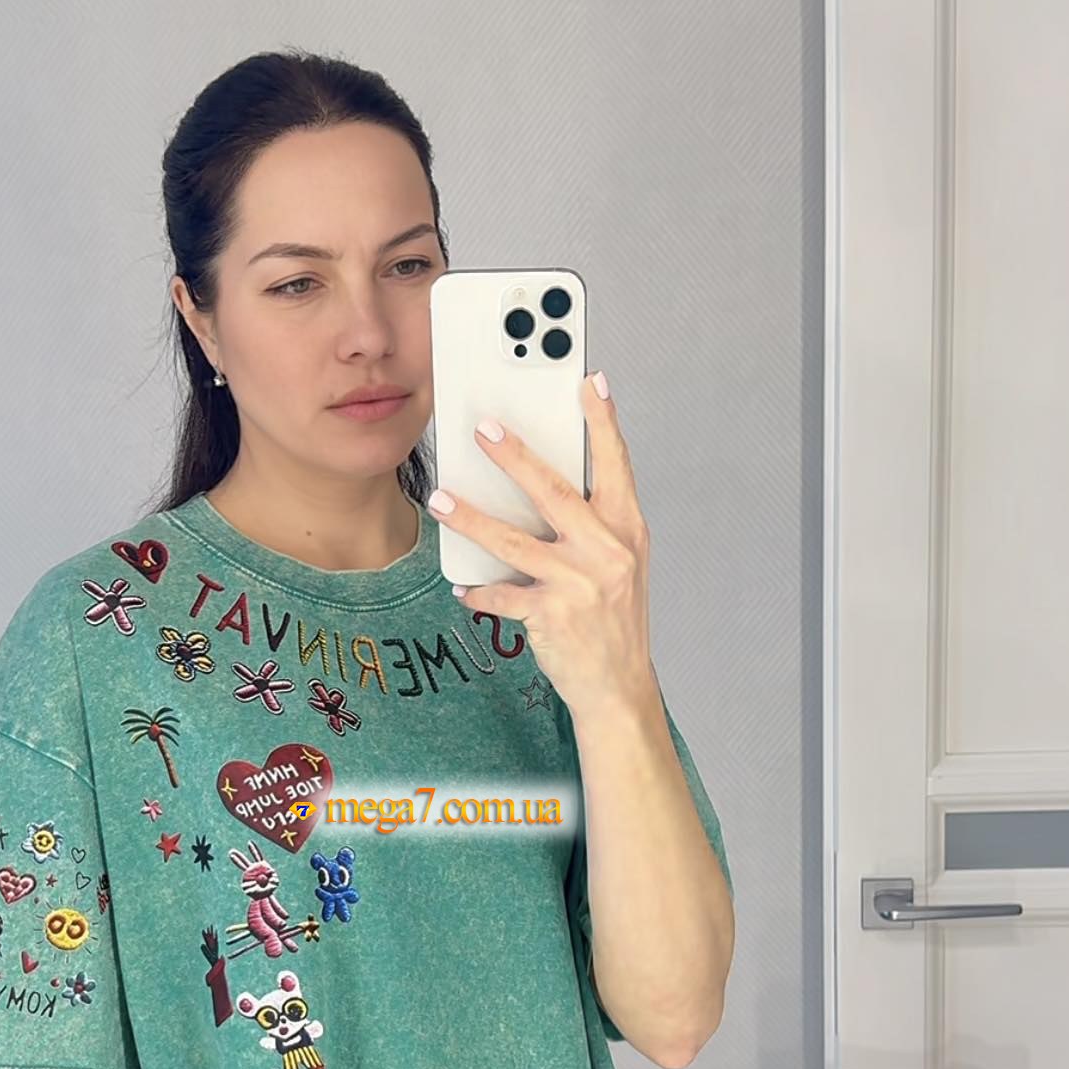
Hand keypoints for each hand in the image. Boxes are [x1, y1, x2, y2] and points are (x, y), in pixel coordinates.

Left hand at [427, 373, 652, 716]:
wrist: (619, 687)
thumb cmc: (614, 618)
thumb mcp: (620, 562)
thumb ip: (594, 520)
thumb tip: (542, 476)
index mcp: (627, 530)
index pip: (615, 464)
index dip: (602, 421)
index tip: (588, 381)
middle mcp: (608, 552)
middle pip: (553, 491)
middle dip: (514, 455)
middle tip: (483, 428)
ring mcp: (580, 584)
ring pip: (513, 541)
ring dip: (470, 518)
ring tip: (440, 498)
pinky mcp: (552, 616)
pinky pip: (502, 595)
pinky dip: (479, 591)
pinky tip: (462, 585)